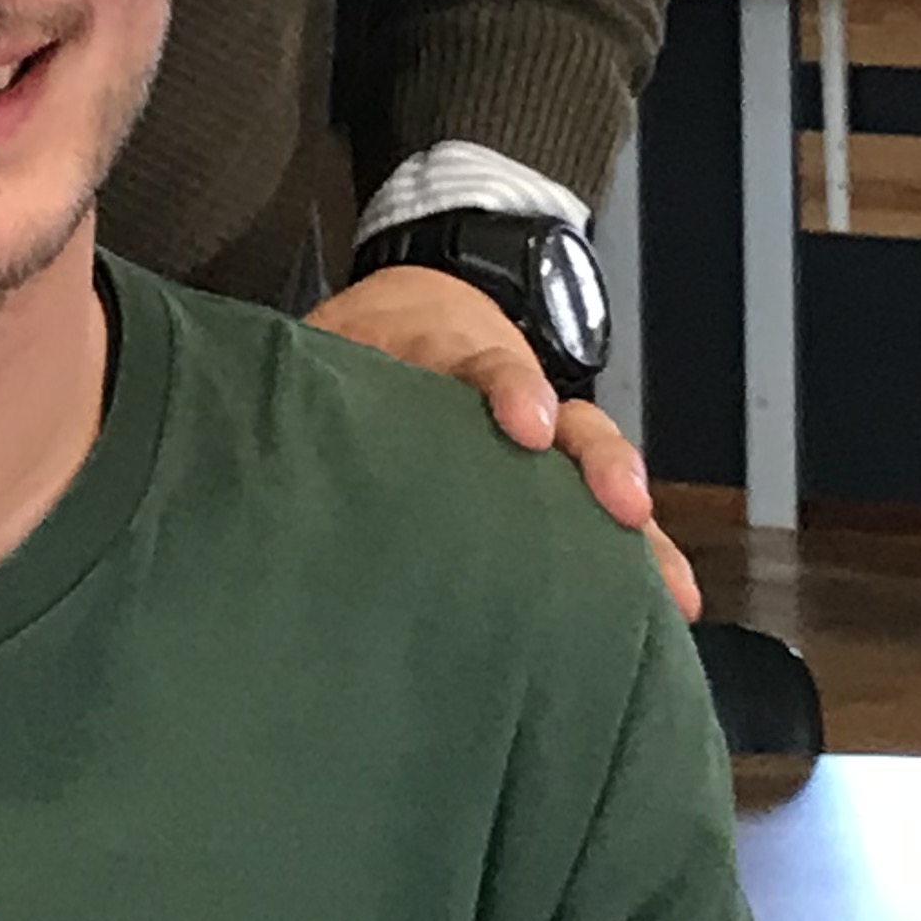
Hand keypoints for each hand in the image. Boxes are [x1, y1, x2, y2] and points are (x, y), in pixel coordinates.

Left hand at [306, 266, 698, 620]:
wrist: (415, 307)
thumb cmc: (363, 345)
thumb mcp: (332, 343)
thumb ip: (308, 380)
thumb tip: (251, 432)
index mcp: (448, 352)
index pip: (484, 362)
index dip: (507, 387)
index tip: (523, 423)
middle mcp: (518, 398)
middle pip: (570, 421)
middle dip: (600, 465)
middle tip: (624, 507)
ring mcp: (549, 444)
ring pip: (604, 479)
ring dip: (637, 531)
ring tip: (667, 590)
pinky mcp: (558, 489)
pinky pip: (605, 522)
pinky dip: (640, 561)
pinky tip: (669, 612)